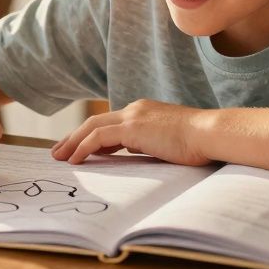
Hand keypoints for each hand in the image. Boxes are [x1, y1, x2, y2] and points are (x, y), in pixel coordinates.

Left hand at [50, 99, 213, 166]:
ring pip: (92, 127)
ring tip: (59, 157)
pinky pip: (98, 137)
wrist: (209, 133)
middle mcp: (135, 109)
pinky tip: (75, 159)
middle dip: (74, 137)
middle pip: (95, 122)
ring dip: (72, 143)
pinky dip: (83, 147)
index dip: (91, 136)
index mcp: (143, 111)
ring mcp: (132, 116)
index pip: (110, 123)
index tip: (79, 149)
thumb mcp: (167, 140)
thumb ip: (148, 141)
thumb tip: (132, 149)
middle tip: (59, 151)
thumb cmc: (197, 141)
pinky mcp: (132, 127)